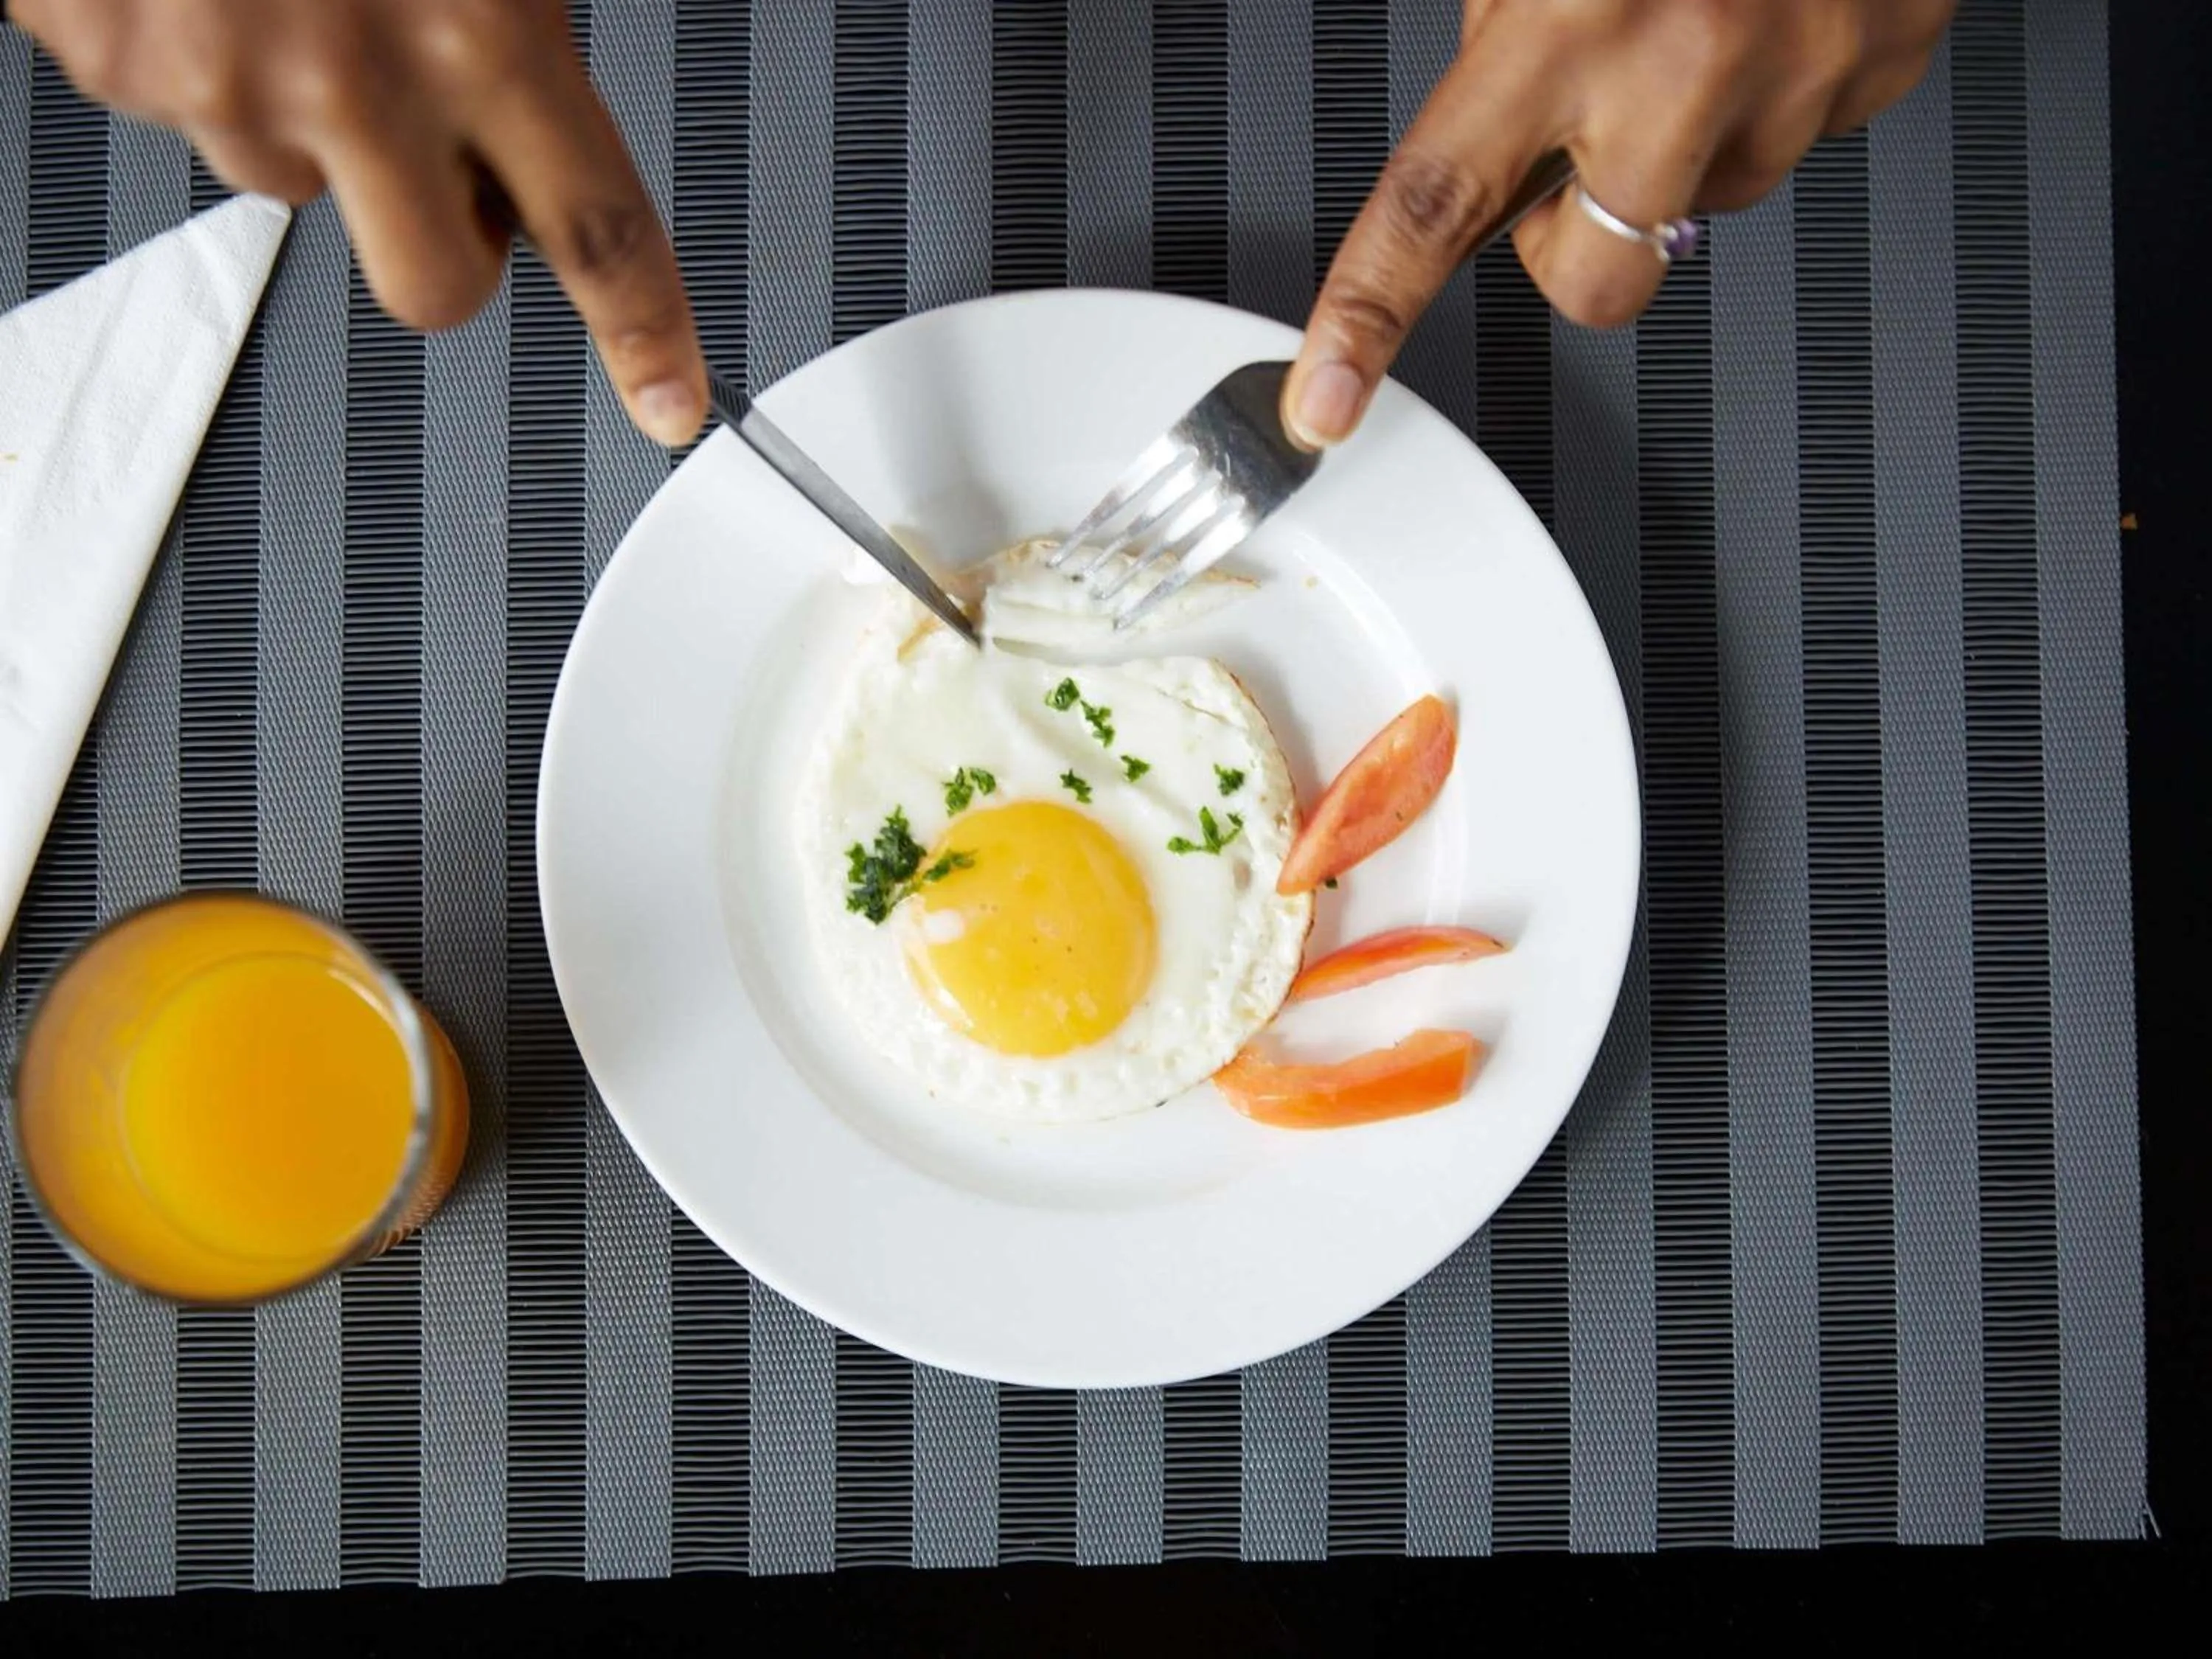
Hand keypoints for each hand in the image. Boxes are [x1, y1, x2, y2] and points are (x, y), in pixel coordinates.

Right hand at [18, 0, 706, 446]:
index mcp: (478, 26)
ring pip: (294, 187)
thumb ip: (507, 21)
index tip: (671, 401)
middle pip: (437, 287)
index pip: (598, 226)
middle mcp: (356, 78)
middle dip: (440, 246)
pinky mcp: (113, 67)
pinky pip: (177, 110)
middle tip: (428, 157)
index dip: (645, 332)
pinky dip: (190, 51)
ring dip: (303, 120)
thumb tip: (536, 93)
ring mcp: (223, 83)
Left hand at [1284, 0, 1951, 447]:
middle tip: (1592, 132)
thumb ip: (1510, 29)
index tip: (1326, 400)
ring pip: (1711, 204)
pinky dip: (1782, 88)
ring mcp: (1797, 77)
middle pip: (1595, 279)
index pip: (1433, 206)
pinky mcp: (1880, 68)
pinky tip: (1778, 5)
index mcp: (1567, 19)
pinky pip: (1807, 137)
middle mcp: (1681, 64)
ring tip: (1707, 17)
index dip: (1368, 314)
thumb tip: (1494, 120)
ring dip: (1690, 142)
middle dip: (1579, 238)